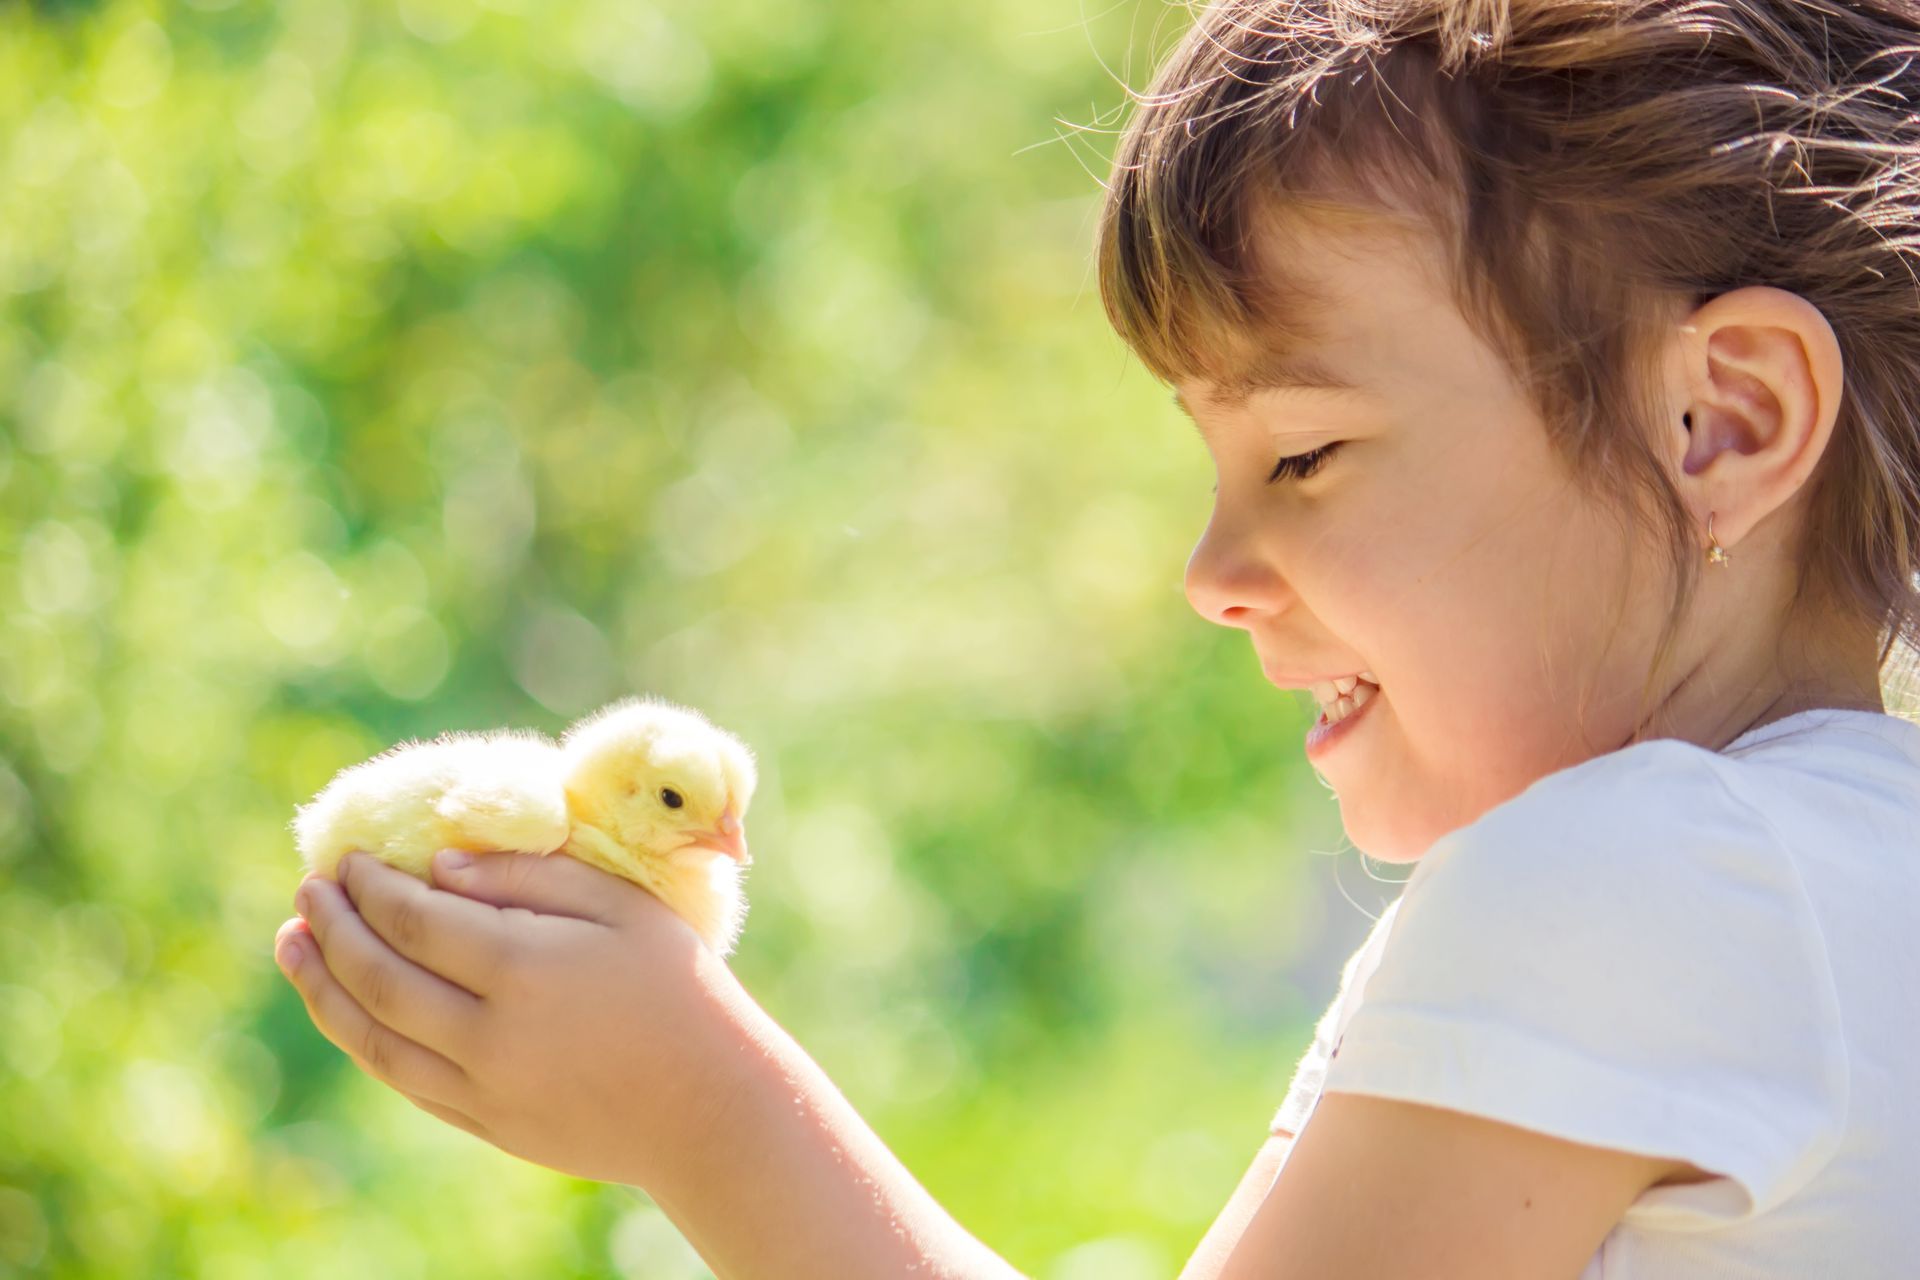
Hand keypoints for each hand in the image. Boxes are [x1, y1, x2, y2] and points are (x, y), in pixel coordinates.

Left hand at [273, 849, 737, 1187]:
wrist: (711, 1106)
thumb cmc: (679, 988)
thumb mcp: (623, 907)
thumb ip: (532, 878)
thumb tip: (438, 867)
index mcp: (524, 967)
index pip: (415, 920)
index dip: (372, 886)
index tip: (349, 858)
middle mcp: (490, 1034)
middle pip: (380, 978)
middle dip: (334, 928)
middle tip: (307, 890)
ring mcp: (483, 1089)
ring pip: (373, 1039)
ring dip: (323, 988)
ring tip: (294, 947)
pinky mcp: (488, 1125)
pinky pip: (405, 1080)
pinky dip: (363, 1039)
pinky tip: (350, 1007)